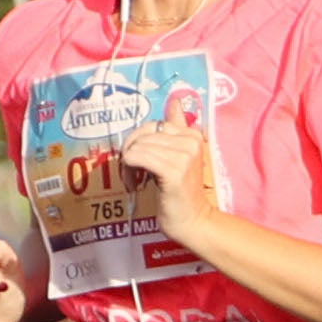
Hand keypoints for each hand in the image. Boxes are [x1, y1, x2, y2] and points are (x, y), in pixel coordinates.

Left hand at [118, 112, 221, 251]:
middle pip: (143, 134)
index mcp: (193, 135)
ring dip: (128, 164)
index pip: (153, 125)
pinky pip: (137, 158)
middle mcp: (191, 142)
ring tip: (134, 179)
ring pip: (138, 147)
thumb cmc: (182, 191)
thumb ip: (178, 127)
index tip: (141, 160)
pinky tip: (134, 183)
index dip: (140, 141)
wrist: (192, 220)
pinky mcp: (174, 172)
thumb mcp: (181, 156)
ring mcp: (184, 156)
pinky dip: (128, 170)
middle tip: (132, 171)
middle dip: (131, 151)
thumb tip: (177, 101)